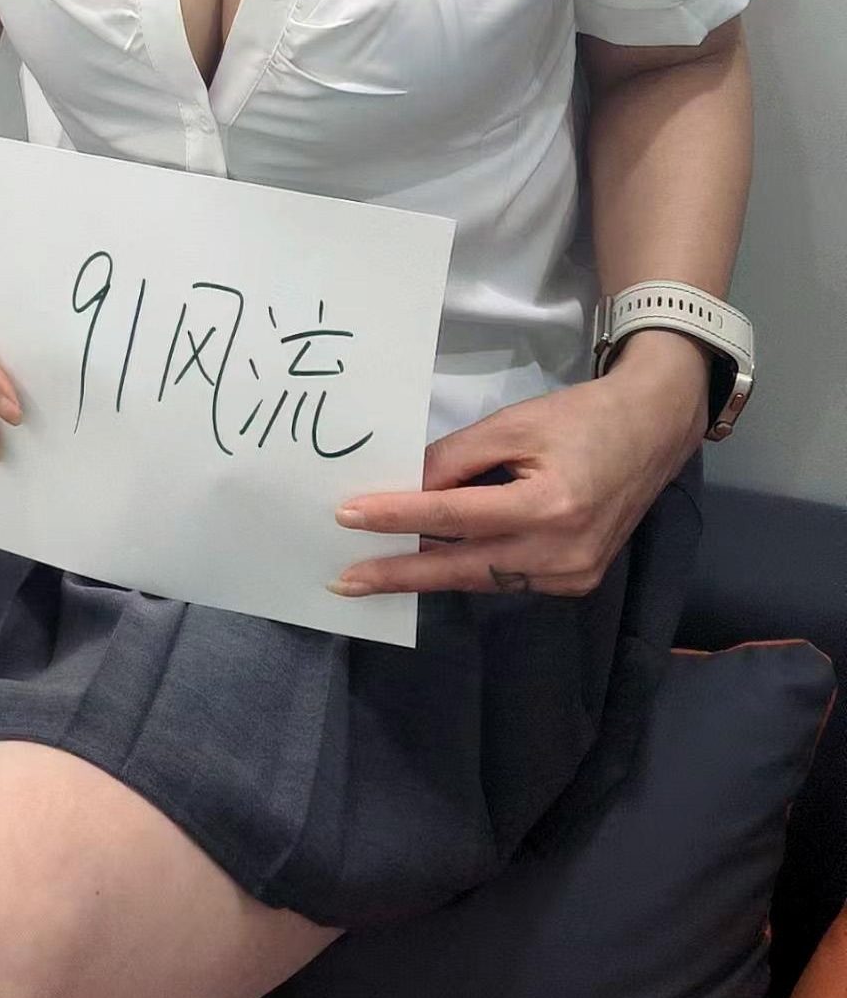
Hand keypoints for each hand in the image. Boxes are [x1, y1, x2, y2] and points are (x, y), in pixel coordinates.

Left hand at [329, 338, 708, 598]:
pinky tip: (434, 559)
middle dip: (400, 573)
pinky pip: (508, 578)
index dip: (398, 517)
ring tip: (377, 569)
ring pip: (482, 577)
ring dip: (430, 572)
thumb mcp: (513, 424)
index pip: (454, 517)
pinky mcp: (576, 581)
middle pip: (461, 567)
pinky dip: (469, 567)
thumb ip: (458, 459)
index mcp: (548, 505)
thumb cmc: (582, 416)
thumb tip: (407, 488)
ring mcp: (572, 575)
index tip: (347, 516)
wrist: (654, 429)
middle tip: (344, 581)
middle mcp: (561, 552)